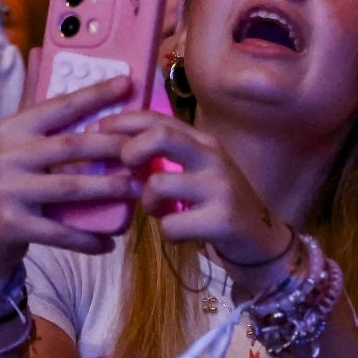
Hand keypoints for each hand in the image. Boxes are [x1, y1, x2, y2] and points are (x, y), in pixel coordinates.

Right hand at [0, 76, 139, 284]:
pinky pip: (60, 231)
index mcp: (13, 128)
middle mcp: (8, 154)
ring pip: (72, 187)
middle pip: (73, 146)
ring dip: (110, 189)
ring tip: (138, 190)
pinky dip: (87, 238)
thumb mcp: (14, 142)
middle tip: (146, 151)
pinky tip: (110, 241)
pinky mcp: (13, 223)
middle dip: (114, 147)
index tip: (129, 83)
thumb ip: (34, 105)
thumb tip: (41, 51)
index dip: (96, 94)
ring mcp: (9, 190)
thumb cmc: (8, 183)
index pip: (61, 106)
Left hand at [99, 112, 291, 287]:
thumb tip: (116, 149)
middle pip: (160, 136)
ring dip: (148, 203)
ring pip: (158, 184)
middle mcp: (213, 157)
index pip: (159, 119)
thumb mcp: (196, 171)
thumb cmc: (218, 203)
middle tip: (125, 167)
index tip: (96, 130)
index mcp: (203, 142)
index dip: (123, 121)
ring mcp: (220, 187)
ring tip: (160, 210)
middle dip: (130, 149)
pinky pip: (172, 225)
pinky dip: (168, 232)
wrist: (261, 238)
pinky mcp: (223, 219)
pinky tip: (182, 232)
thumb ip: (167, 157)